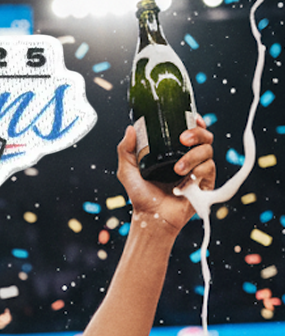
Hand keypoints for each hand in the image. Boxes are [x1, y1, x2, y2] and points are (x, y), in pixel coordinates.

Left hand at [116, 119, 214, 234]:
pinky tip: (185, 183)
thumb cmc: (141, 196)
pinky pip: (210, 170)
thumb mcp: (128, 170)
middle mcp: (189, 158)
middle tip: (183, 139)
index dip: (196, 122)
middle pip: (205, 136)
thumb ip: (125, 149)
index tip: (193, 118)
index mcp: (175, 152)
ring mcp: (199, 171)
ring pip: (208, 152)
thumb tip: (130, 128)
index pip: (191, 131)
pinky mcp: (205, 185)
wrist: (151, 217)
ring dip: (193, 157)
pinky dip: (198, 173)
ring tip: (177, 170)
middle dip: (197, 133)